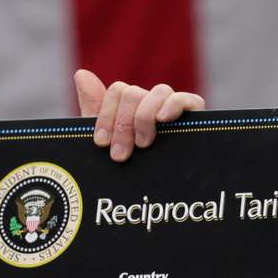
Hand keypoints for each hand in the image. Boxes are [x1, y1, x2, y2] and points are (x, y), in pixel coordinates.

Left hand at [74, 69, 205, 161]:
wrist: (159, 204)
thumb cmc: (130, 171)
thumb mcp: (108, 143)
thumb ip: (94, 110)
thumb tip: (81, 73)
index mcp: (131, 109)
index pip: (118, 91)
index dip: (106, 115)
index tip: (101, 143)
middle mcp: (152, 106)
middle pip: (134, 93)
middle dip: (122, 124)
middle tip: (120, 154)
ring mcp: (175, 112)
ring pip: (160, 91)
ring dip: (144, 117)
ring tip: (142, 144)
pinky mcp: (196, 120)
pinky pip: (189, 99)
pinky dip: (174, 105)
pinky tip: (163, 119)